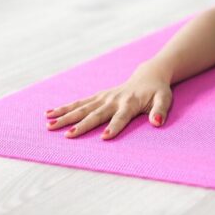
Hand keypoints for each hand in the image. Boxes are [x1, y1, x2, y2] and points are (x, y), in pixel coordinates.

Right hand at [43, 60, 173, 138]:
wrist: (148, 76)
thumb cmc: (157, 92)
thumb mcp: (164, 100)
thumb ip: (160, 111)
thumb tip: (156, 123)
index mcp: (130, 103)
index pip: (121, 117)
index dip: (114, 127)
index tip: (104, 137)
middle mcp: (114, 100)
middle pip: (96, 114)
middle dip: (82, 124)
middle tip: (67, 135)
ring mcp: (104, 97)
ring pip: (82, 107)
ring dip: (66, 116)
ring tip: (49, 125)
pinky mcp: (98, 96)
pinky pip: (79, 102)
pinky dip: (64, 108)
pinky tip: (49, 114)